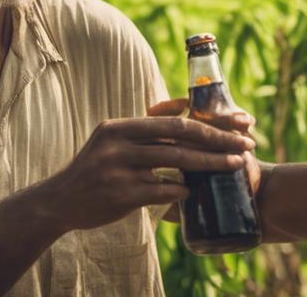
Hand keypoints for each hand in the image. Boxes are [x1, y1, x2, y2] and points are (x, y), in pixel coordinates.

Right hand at [43, 110, 255, 231]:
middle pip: (179, 136)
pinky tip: (194, 190)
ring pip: (176, 161)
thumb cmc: (94, 169)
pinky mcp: (120, 194)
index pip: (173, 119)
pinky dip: (181, 189)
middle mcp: (119, 142)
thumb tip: (184, 106)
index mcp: (120, 126)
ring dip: (211, 162)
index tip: (235, 124)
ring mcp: (119, 168)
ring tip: (236, 165)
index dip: (208, 121)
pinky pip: (161, 189)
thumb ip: (146, 125)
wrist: (60, 201)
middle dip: (218, 139)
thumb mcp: (113, 139)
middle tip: (247, 144)